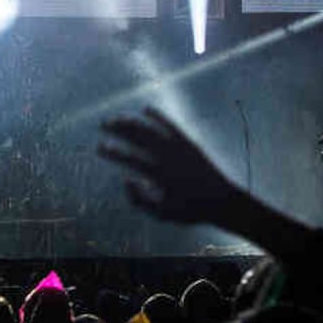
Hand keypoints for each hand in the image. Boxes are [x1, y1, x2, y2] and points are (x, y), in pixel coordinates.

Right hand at [98, 106, 243, 225]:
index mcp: (160, 174)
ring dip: (133, 121)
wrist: (222, 201)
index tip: (100, 147)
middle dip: (118, 129)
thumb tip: (125, 179)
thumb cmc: (190, 210)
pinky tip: (146, 109)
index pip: (130, 158)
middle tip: (103, 124)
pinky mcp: (188, 142)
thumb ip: (140, 199)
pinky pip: (170, 125)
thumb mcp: (162, 214)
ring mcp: (178, 147)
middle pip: (138, 137)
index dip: (113, 151)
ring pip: (151, 129)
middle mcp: (168, 157)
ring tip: (118, 117)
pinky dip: (158, 116)